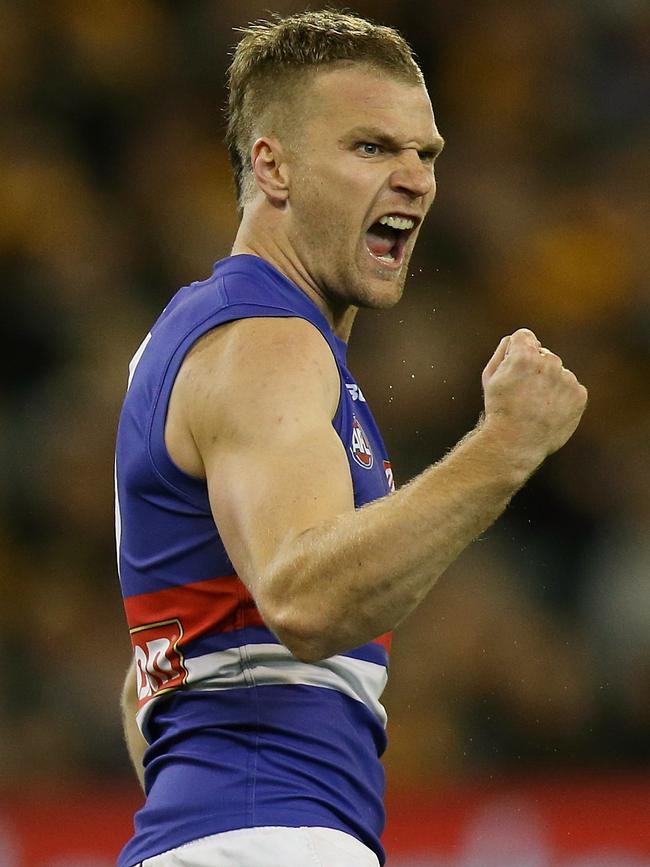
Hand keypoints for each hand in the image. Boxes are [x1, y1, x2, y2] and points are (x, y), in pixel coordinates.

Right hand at [481, 328, 587, 469]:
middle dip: (536, 368)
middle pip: (544, 355)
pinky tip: (549, 412)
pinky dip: (562, 398)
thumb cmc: (499, 409)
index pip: (525, 336)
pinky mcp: (579, 394)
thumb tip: (514, 340)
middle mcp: (549, 362)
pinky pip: (571, 389)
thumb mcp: (490, 378)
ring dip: (550, 384)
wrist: (516, 442)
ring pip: (559, 373)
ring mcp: (566, 378)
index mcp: (524, 355)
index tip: (515, 365)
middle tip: (524, 393)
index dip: (517, 350)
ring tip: (536, 406)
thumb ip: (502, 352)